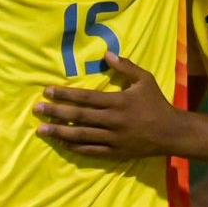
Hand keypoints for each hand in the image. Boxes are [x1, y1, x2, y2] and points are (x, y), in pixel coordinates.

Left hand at [35, 53, 183, 158]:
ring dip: (60, 132)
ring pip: (81, 135)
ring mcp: (113, 138)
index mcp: (118, 102)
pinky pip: (92, 150)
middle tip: (37, 110)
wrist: (171, 132)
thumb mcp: (145, 80)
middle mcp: (112, 120)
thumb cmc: (157, 103)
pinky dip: (76, 147)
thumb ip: (126, 67)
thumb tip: (107, 54)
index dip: (65, 94)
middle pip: (79, 116)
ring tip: (42, 130)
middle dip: (56, 112)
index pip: (85, 97)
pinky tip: (63, 144)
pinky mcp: (115, 152)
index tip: (47, 91)